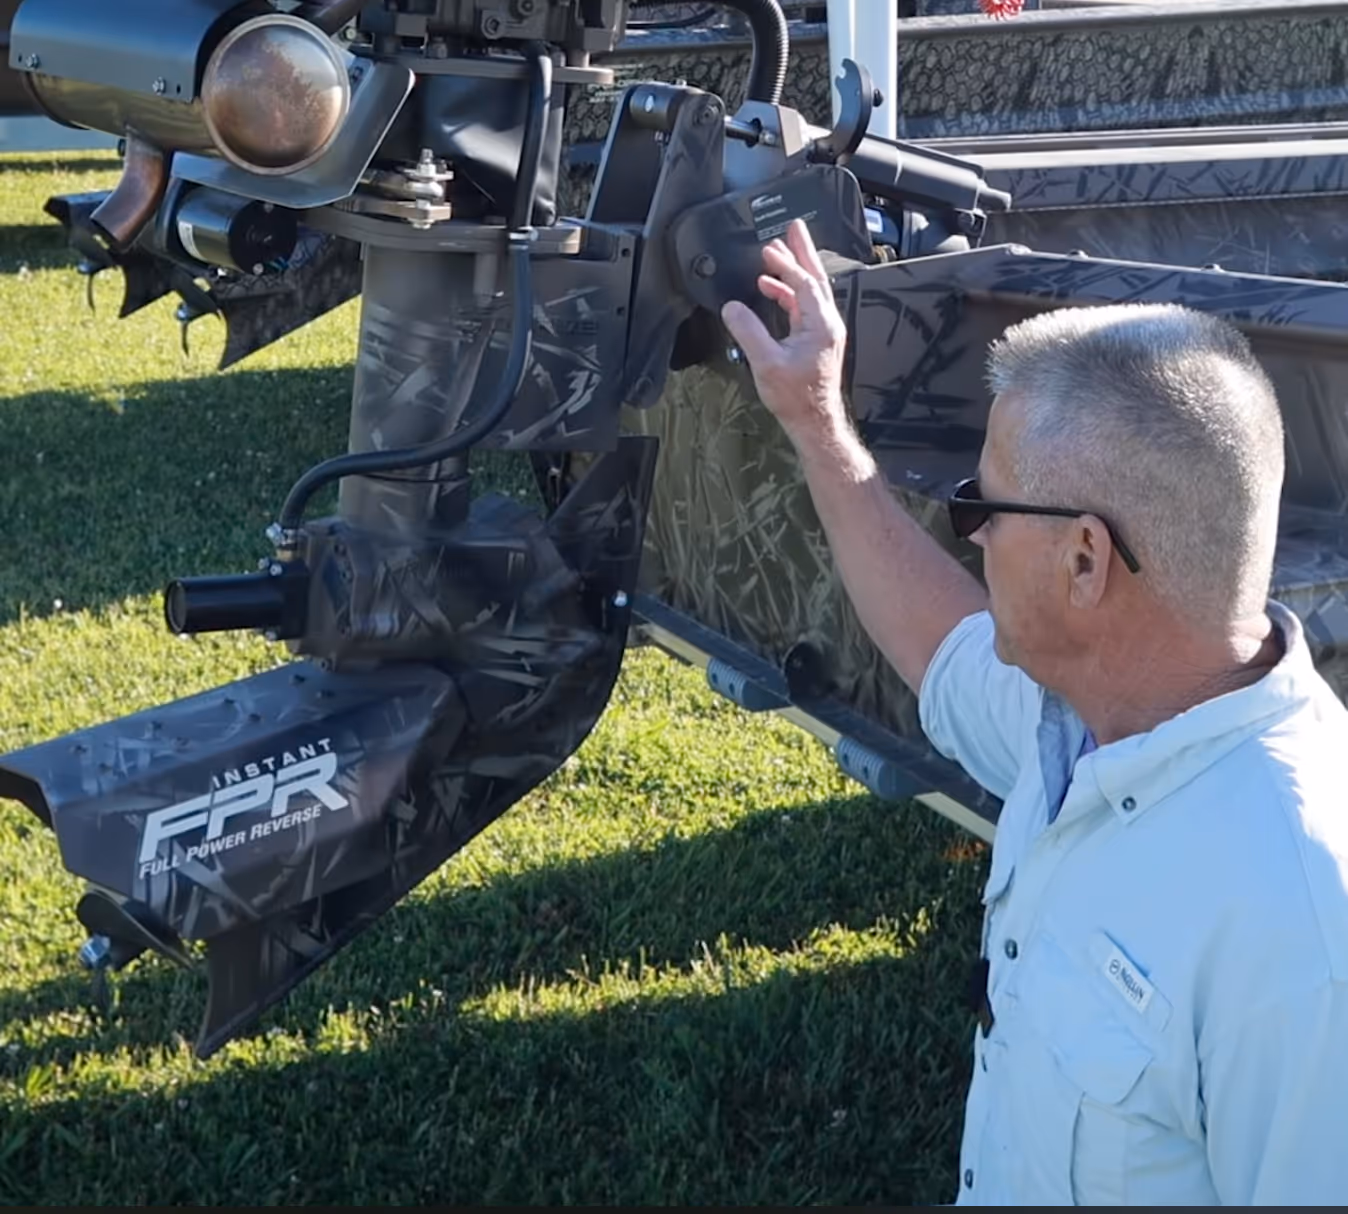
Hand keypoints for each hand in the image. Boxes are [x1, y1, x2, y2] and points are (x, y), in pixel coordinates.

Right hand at [720, 219, 849, 440]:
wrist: (814, 422)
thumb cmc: (796, 397)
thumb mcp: (766, 363)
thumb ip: (748, 331)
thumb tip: (732, 308)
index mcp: (820, 324)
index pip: (803, 283)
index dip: (785, 264)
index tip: (770, 249)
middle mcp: (826, 324)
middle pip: (815, 278)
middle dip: (802, 252)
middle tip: (794, 228)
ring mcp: (823, 332)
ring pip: (810, 291)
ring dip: (793, 272)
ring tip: (775, 257)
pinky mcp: (817, 341)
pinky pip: (803, 307)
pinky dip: (788, 293)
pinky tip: (772, 291)